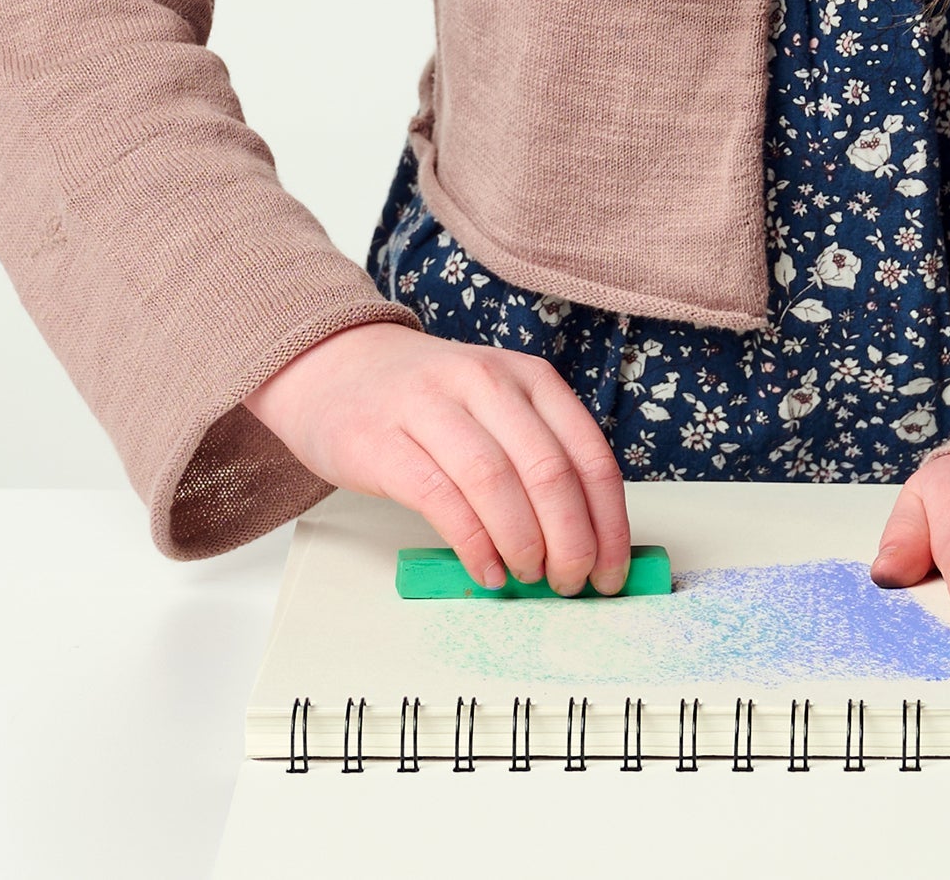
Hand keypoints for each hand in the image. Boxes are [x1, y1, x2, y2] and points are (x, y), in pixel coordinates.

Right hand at [244, 322, 630, 597]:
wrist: (337, 367)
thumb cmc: (429, 400)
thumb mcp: (497, 407)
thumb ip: (537, 457)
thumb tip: (586, 540)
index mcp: (529, 377)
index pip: (589, 455)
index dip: (609, 523)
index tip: (613, 570)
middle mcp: (487, 384)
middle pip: (549, 472)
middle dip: (572, 541)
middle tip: (572, 582)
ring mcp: (432, 408)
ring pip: (498, 484)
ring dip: (524, 545)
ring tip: (529, 577)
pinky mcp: (385, 442)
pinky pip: (442, 500)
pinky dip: (473, 545)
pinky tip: (487, 572)